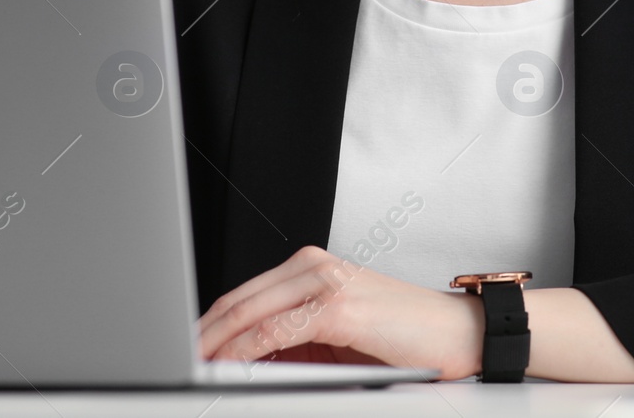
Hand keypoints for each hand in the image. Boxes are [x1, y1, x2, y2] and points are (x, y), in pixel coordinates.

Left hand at [198, 245, 482, 378]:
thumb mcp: (335, 338)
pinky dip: (247, 351)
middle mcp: (314, 266)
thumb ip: (292, 340)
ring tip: (194, 365)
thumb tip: (241, 361)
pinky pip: (277, 331)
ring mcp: (325, 282)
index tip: (184, 348)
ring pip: (250, 313)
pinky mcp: (336, 306)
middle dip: (202, 334)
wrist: (457, 334)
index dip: (208, 324)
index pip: (243, 296)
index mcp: (310, 268)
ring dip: (216, 344)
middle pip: (238, 300)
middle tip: (175, 357)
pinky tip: (231, 366)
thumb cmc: (402, 338)